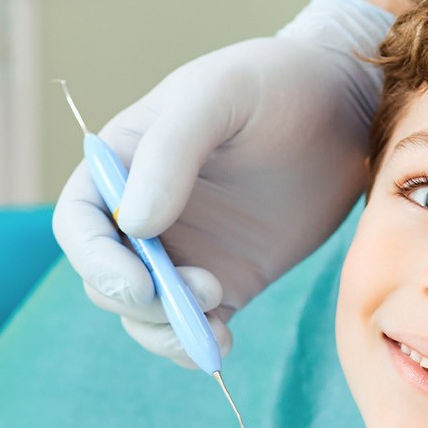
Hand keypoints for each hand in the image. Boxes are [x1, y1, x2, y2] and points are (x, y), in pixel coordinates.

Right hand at [52, 0, 394, 366]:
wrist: (346, 111)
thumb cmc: (275, 83)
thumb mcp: (219, 94)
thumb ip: (171, 151)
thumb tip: (133, 224)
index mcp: (123, 165)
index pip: (80, 224)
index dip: (95, 261)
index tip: (140, 285)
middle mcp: (143, 214)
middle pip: (107, 280)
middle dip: (141, 302)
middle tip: (203, 292)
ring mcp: (184, 252)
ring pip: (146, 315)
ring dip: (167, 331)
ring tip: (216, 322)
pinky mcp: (227, 281)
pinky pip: (194, 327)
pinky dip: (198, 343)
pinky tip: (223, 342)